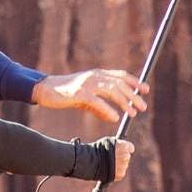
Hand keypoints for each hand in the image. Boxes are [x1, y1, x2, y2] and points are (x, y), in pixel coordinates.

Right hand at [32, 69, 148, 124]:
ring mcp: (87, 83)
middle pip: (120, 83)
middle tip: (142, 107)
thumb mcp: (86, 100)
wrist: (46, 90)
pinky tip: (115, 117)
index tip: (145, 90)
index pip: (121, 75)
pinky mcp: (79, 93)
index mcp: (98, 74)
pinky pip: (97, 101)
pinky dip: (108, 109)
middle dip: (134, 95)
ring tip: (133, 113)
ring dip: (125, 102)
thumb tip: (115, 118)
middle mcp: (95, 76)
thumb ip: (100, 107)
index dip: (135, 82)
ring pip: (112, 90)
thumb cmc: (66, 94)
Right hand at [100, 136, 134, 181]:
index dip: (126, 149)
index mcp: (124, 147)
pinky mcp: (121, 174)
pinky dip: (116, 173)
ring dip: (118, 165)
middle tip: (112, 158)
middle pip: (127, 157)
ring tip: (107, 164)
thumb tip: (120, 144)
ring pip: (123, 165)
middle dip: (121, 158)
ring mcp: (124, 166)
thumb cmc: (97, 149)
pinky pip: (120, 173)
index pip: (131, 148)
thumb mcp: (107, 141)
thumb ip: (117, 144)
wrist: (91, 161)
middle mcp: (126, 156)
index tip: (122, 151)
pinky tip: (108, 170)